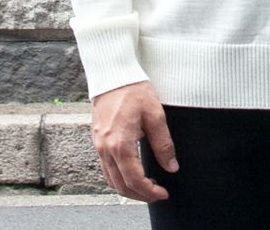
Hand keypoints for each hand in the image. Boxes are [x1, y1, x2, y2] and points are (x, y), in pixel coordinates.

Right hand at [90, 80, 179, 201]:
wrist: (113, 75)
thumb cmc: (134, 90)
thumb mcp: (155, 115)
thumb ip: (163, 144)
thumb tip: (172, 166)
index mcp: (120, 144)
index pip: (134, 180)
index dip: (149, 191)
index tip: (163, 193)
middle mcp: (105, 149)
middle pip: (120, 185)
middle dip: (140, 195)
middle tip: (157, 194)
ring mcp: (99, 146)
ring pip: (111, 179)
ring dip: (128, 188)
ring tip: (148, 186)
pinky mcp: (97, 141)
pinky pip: (106, 168)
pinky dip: (119, 177)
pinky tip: (132, 172)